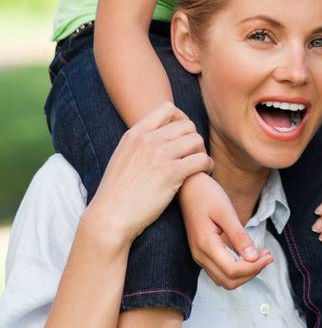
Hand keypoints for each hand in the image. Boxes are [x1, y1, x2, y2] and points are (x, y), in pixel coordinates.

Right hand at [84, 104, 211, 250]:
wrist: (109, 218)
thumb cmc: (116, 193)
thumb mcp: (122, 156)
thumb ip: (139, 142)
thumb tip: (159, 134)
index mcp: (135, 134)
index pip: (167, 109)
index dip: (180, 119)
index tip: (181, 135)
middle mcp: (148, 140)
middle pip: (186, 125)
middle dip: (193, 138)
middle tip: (193, 153)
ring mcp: (160, 155)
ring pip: (196, 140)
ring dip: (201, 151)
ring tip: (200, 164)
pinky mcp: (171, 173)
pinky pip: (200, 159)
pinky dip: (207, 164)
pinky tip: (204, 171)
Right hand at [179, 171, 273, 288]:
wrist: (188, 186)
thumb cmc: (207, 194)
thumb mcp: (226, 212)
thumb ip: (239, 236)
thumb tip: (253, 258)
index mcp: (206, 245)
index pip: (232, 271)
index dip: (253, 268)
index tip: (269, 256)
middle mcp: (200, 256)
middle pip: (228, 281)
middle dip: (251, 273)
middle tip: (268, 256)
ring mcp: (200, 255)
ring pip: (224, 279)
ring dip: (244, 273)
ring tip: (262, 256)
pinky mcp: (203, 252)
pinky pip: (220, 270)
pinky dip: (237, 268)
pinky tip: (249, 255)